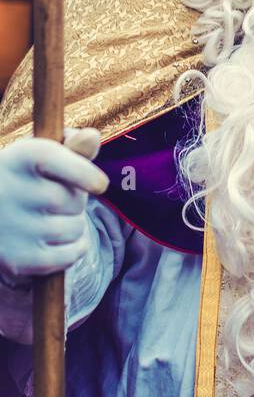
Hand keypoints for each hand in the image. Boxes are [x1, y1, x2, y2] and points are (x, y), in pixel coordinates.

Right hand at [0, 128, 106, 283]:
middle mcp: (10, 191)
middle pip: (74, 199)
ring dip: (75, 225)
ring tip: (53, 219)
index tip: (99, 185)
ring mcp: (13, 227)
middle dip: (77, 201)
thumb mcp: (42, 156)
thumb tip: (92, 136)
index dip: (85, 174)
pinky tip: (61, 241)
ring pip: (75, 228)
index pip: (58, 160)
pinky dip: (75, 249)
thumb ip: (73, 147)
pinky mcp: (18, 259)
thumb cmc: (25, 180)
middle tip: (59, 201)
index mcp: (19, 158)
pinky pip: (69, 255)